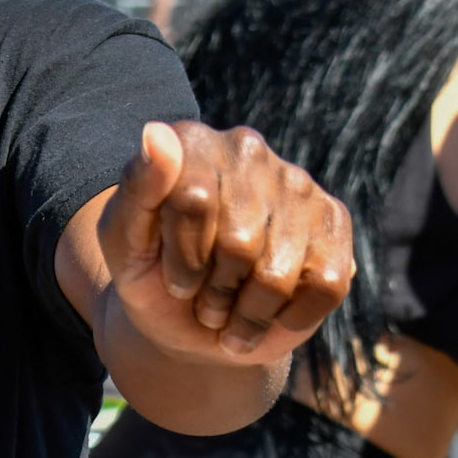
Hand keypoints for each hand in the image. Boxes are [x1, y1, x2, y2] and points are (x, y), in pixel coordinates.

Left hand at [98, 120, 351, 365]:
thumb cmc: (152, 278)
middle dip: (215, 292)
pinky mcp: (334, 221)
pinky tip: (269, 314)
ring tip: (230, 311)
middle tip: (203, 301)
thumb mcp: (123, 245)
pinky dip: (288, 318)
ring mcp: (297, 184)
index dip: (182, 261)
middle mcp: (249, 151)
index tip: (174, 281)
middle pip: (239, 243)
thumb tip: (157, 133)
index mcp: (192, 144)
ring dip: (246, 314)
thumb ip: (134, 191)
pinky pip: (324, 286)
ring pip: (278, 273)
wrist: (190, 323)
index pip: (195, 202)